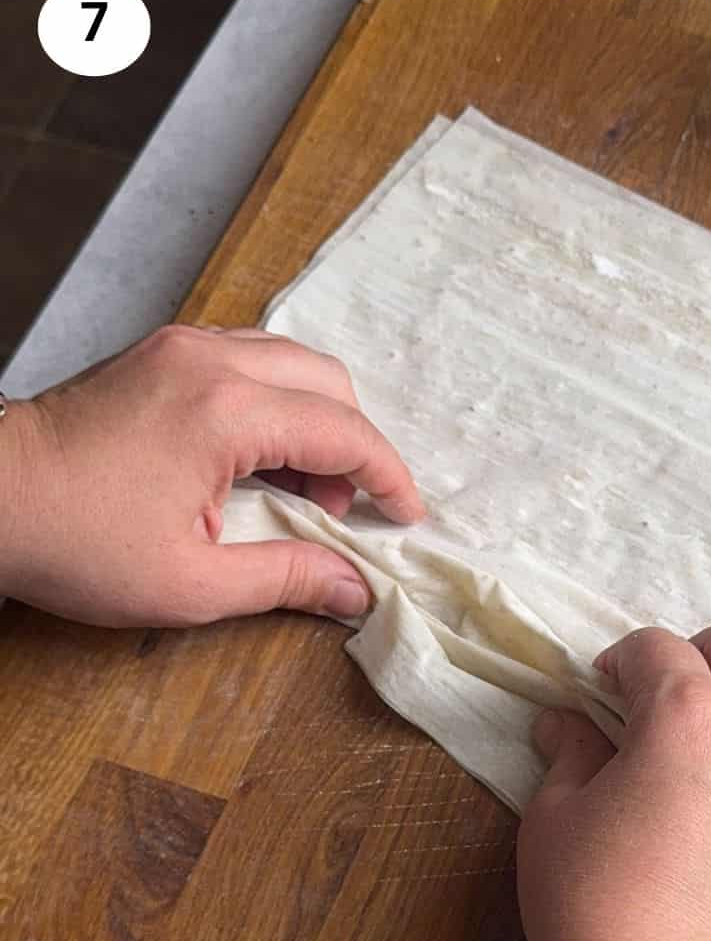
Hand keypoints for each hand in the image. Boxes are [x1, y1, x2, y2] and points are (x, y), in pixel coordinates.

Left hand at [0, 324, 422, 626]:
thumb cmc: (74, 543)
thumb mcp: (190, 584)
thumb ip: (286, 580)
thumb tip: (353, 592)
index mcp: (226, 411)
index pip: (343, 431)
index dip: (387, 476)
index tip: (405, 516)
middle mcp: (210, 361)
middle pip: (326, 381)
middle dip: (353, 444)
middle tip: (341, 511)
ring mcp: (180, 348)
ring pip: (288, 362)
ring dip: (313, 419)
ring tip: (300, 489)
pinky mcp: (158, 354)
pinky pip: (246, 359)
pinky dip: (274, 401)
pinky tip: (257, 458)